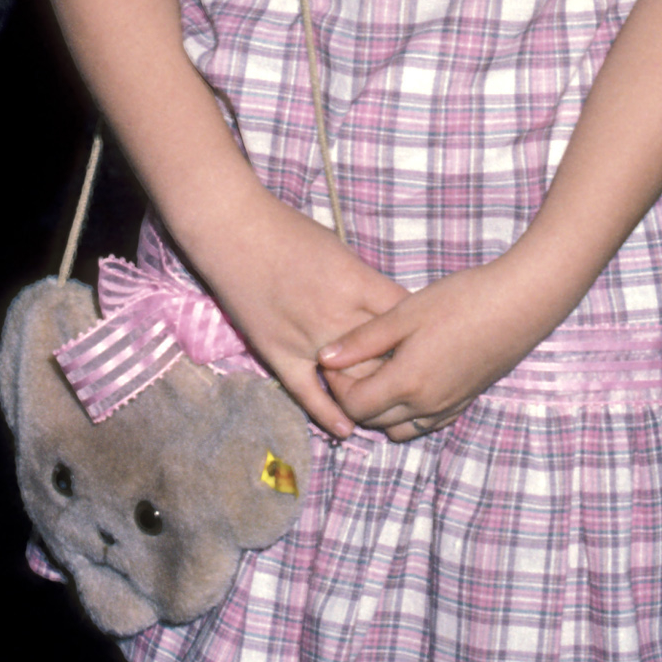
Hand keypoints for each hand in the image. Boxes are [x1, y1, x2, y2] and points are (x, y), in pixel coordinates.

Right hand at [190, 191, 407, 444]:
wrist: (233, 231)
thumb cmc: (288, 232)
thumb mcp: (340, 251)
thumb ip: (365, 284)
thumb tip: (388, 310)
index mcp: (357, 284)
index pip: (404, 319)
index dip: (419, 334)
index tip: (427, 343)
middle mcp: (338, 316)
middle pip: (384, 356)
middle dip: (402, 369)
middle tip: (413, 380)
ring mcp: (308, 339)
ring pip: (352, 380)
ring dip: (370, 394)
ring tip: (387, 406)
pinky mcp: (279, 353)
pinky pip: (307, 392)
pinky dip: (327, 413)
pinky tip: (346, 429)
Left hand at [317, 254, 563, 441]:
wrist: (519, 304)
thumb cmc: (461, 301)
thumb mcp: (404, 314)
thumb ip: (363, 340)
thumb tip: (325, 357)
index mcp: (407, 382)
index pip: (354, 406)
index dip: (337, 385)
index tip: (336, 359)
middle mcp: (426, 405)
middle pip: (372, 421)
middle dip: (354, 398)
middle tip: (353, 365)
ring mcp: (447, 407)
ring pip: (398, 428)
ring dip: (380, 410)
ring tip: (380, 374)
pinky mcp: (464, 403)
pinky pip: (424, 424)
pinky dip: (407, 413)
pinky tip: (408, 381)